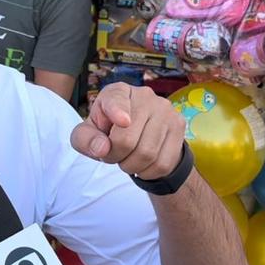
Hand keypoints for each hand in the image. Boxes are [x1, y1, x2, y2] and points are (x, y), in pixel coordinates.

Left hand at [70, 83, 185, 180]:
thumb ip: (85, 139)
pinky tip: (143, 164)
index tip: (123, 122)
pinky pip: (163, 163)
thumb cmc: (107, 130)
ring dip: (131, 166)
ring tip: (127, 158)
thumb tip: (102, 148)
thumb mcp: (87, 133)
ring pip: (147, 154)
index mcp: (117, 92)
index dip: (117, 111)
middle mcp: (144, 95)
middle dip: (114, 156)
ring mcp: (165, 110)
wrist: (139, 134)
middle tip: (112, 156)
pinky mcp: (179, 125)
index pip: (116, 100)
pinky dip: (148, 172)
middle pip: (127, 140)